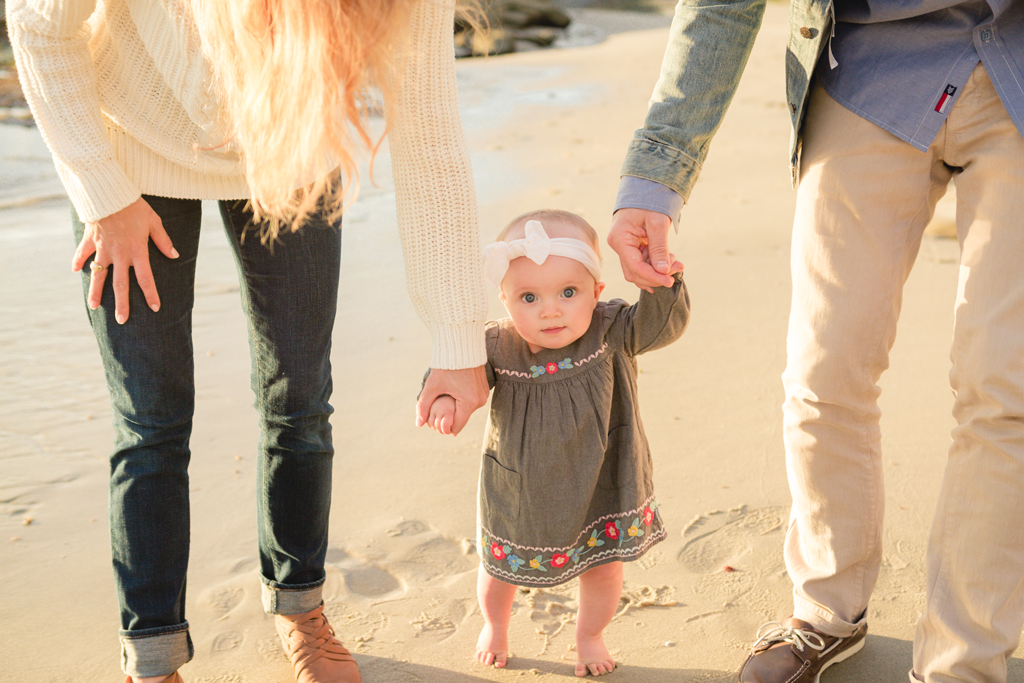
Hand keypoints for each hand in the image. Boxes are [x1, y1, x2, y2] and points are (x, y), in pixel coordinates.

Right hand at [72, 197, 177, 323]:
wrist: (109, 192)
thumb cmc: (134, 206)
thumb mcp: (154, 221)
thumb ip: (163, 240)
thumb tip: (174, 255)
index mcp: (137, 251)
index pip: (145, 278)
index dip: (150, 294)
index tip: (155, 308)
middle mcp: (119, 254)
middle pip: (120, 284)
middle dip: (122, 304)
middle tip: (122, 320)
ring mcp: (102, 248)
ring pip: (98, 275)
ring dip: (95, 292)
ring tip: (93, 307)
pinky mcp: (90, 240)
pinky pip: (82, 253)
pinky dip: (78, 261)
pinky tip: (75, 270)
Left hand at [415, 365, 487, 435]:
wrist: (461, 345)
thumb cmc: (445, 366)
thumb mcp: (432, 386)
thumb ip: (423, 406)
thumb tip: (418, 424)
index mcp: (469, 402)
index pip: (457, 427)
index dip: (445, 426)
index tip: (435, 418)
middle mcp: (480, 401)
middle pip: (462, 418)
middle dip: (451, 415)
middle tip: (440, 404)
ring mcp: (484, 394)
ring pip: (468, 409)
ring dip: (458, 406)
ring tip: (448, 395)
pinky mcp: (485, 388)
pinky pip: (473, 400)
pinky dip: (464, 399)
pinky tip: (455, 390)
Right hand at [607, 208, 682, 291]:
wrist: (645, 190)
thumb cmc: (649, 201)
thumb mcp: (658, 222)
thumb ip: (660, 248)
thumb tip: (663, 271)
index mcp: (619, 239)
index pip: (635, 267)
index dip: (652, 277)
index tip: (669, 281)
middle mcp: (618, 246)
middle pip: (635, 273)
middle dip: (656, 275)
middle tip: (678, 268)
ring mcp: (624, 248)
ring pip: (639, 271)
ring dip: (658, 272)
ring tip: (677, 263)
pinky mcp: (631, 249)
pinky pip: (642, 264)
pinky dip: (656, 266)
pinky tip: (669, 262)